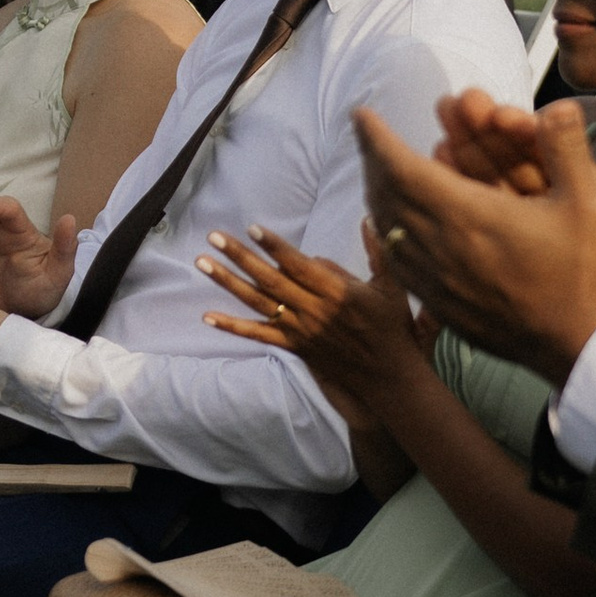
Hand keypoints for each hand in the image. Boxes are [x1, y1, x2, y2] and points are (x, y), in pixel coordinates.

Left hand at [196, 219, 431, 427]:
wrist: (387, 376)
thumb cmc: (392, 328)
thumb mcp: (393, 287)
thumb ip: (378, 253)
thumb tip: (367, 219)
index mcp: (337, 292)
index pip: (298, 265)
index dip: (274, 247)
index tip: (253, 229)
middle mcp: (314, 310)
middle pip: (269, 280)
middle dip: (240, 256)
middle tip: (214, 236)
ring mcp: (301, 330)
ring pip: (258, 303)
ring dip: (228, 283)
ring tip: (203, 263)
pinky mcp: (295, 347)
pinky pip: (259, 335)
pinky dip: (232, 326)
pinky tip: (207, 316)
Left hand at [354, 98, 595, 376]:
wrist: (580, 346)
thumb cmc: (586, 273)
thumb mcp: (588, 203)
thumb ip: (567, 148)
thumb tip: (556, 106)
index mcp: (470, 217)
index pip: (402, 169)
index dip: (376, 139)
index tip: (361, 115)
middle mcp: (443, 249)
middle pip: (386, 197)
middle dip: (373, 160)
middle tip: (368, 137)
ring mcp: (439, 283)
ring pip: (388, 232)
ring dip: (377, 197)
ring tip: (378, 174)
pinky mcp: (443, 307)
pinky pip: (400, 265)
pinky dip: (388, 236)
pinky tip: (393, 227)